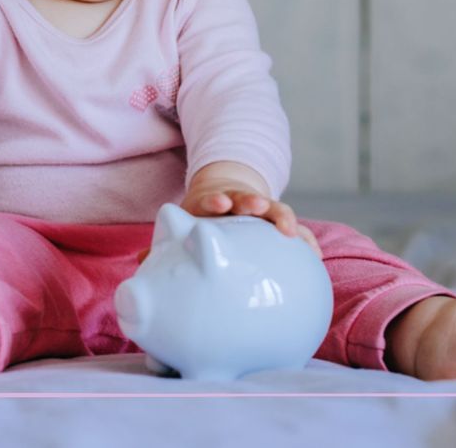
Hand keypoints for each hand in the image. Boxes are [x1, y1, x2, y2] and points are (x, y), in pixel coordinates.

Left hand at [136, 174, 322, 261]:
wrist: (227, 194)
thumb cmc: (202, 218)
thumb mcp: (186, 221)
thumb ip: (167, 242)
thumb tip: (141, 262)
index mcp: (212, 202)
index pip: (214, 197)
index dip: (216, 200)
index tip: (218, 203)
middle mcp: (238, 202)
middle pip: (247, 198)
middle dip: (252, 201)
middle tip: (257, 206)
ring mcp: (260, 210)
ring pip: (273, 209)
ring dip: (281, 218)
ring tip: (290, 232)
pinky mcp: (276, 221)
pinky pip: (294, 229)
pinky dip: (304, 240)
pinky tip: (314, 257)